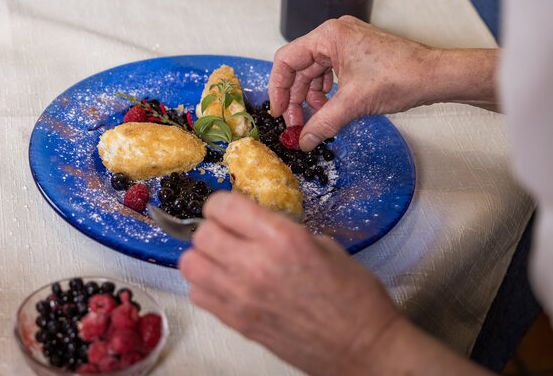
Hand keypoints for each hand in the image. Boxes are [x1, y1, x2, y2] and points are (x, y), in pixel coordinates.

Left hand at [179, 193, 489, 374]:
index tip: (232, 211)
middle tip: (229, 234)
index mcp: (281, 238)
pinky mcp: (236, 322)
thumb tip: (253, 224)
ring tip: (223, 259)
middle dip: (213, 228)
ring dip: (204, 257)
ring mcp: (241, 297)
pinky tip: (226, 284)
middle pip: (202, 233)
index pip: (223, 206)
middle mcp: (254, 265)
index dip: (224, 205)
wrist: (362, 348)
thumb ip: (282, 230)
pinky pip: (197, 294)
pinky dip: (205, 285)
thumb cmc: (354, 296)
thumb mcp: (324, 245)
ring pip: (190, 263)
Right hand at [268, 16, 439, 150]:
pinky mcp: (357, 54)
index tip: (279, 112)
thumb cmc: (401, 76)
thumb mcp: (353, 103)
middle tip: (296, 124)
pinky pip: (330, 72)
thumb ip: (322, 122)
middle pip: (299, 67)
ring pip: (314, 72)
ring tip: (315, 119)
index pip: (287, 60)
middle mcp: (335, 35)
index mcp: (329, 36)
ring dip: (311, 97)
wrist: (435, 76)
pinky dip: (327, 92)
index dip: (278, 88)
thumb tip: (304, 140)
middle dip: (296, 97)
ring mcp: (347, 43)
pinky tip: (330, 109)